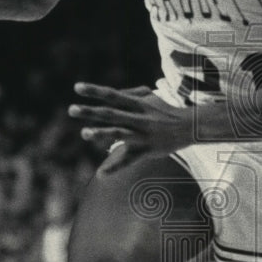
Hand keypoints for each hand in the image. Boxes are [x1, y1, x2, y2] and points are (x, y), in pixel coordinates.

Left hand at [68, 83, 191, 172]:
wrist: (190, 127)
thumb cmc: (165, 110)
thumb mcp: (150, 97)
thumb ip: (130, 94)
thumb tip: (111, 95)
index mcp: (138, 104)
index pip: (113, 95)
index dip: (95, 91)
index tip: (76, 87)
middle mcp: (139, 118)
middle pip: (112, 114)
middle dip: (91, 112)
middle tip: (71, 110)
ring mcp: (143, 135)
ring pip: (120, 134)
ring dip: (101, 133)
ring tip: (84, 133)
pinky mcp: (147, 151)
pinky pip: (130, 160)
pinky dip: (115, 167)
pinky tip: (100, 174)